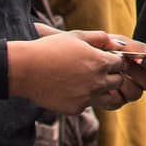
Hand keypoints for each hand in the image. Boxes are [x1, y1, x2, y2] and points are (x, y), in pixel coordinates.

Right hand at [11, 29, 145, 113]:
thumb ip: (101, 38)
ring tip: (78, 79)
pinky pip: (85, 104)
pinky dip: (80, 97)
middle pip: (117, 82)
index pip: (120, 64)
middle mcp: (98, 82)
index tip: (101, 59)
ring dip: (96, 88)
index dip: (112, 60)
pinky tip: (65, 88)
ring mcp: (87, 97)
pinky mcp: (76, 109)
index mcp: (100, 62)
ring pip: (103, 95)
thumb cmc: (50, 49)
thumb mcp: (76, 36)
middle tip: (92, 70)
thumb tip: (118, 44)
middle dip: (109, 75)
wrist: (26, 69)